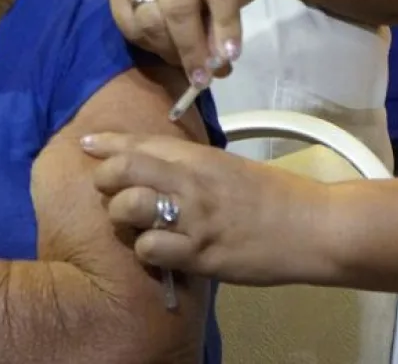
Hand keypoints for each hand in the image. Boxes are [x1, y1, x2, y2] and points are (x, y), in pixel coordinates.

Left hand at [84, 132, 330, 284]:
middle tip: (108, 189)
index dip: (108, 143)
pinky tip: (160, 250)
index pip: (143, 143)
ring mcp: (194, 219)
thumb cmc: (273, 195)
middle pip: (125, 170)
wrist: (311, 226)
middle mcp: (192, 182)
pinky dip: (147, 250)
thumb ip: (192, 165)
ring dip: (122, 216)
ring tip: (136, 223)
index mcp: (200, 157)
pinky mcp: (201, 254)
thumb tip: (157, 167)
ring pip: (130, 209)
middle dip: (105, 178)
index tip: (86, 145)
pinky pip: (151, 249)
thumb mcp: (228, 167)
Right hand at [110, 0, 240, 79]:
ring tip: (183, 60)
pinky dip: (150, 46)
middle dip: (192, 48)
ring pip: (151, 22)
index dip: (226, 25)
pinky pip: (131, 30)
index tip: (230, 56)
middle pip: (179, 8)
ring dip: (170, 50)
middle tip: (201, 78)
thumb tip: (217, 68)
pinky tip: (163, 46)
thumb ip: (222, 28)